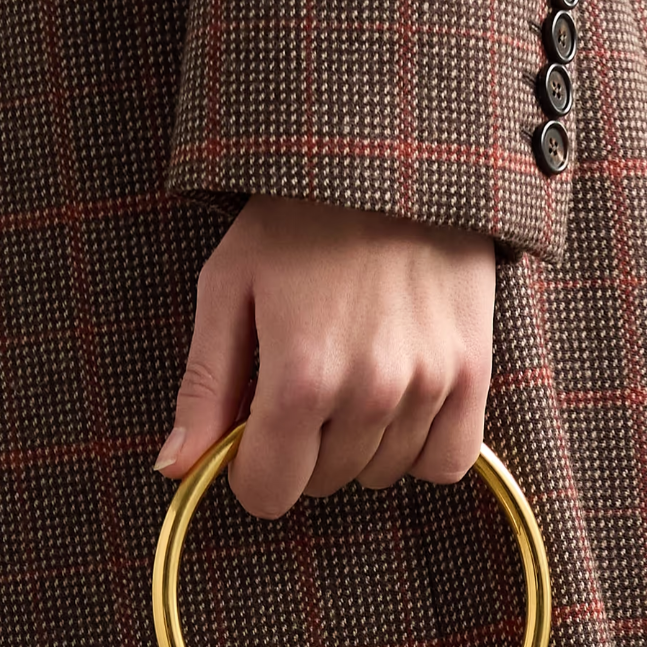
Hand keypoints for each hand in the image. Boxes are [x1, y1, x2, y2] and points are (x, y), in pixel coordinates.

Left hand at [154, 196, 495, 518]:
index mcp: (300, 377)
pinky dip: (422, 448)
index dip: (250, 472)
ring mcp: (426, 386)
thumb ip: (203, 388)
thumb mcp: (228, 287)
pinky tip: (402, 403)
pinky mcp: (472, 374)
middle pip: (321, 484)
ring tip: (354, 373)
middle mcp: (368, 392)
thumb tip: (175, 470)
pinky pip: (446, 462)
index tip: (252, 436)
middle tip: (304, 384)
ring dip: (360, 445)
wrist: (394, 154)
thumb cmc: (297, 217)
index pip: (268, 492)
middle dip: (302, 449)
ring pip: (380, 474)